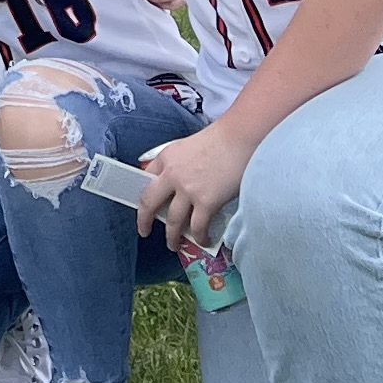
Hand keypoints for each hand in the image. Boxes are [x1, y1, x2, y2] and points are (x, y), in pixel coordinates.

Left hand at [132, 122, 248, 260]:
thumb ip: (179, 163)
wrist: (239, 138)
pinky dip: (199, 237)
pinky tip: (203, 240)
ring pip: (173, 222)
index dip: (143, 194)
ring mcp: (188, 191)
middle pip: (150, 203)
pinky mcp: (206, 202)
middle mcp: (172, 175)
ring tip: (173, 245)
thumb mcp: (189, 146)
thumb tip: (179, 182)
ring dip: (172, 237)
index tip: (144, 206)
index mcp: (167, 158)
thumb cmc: (221, 139)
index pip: (146, 179)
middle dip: (144, 221)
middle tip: (145, 231)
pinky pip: (198, 227)